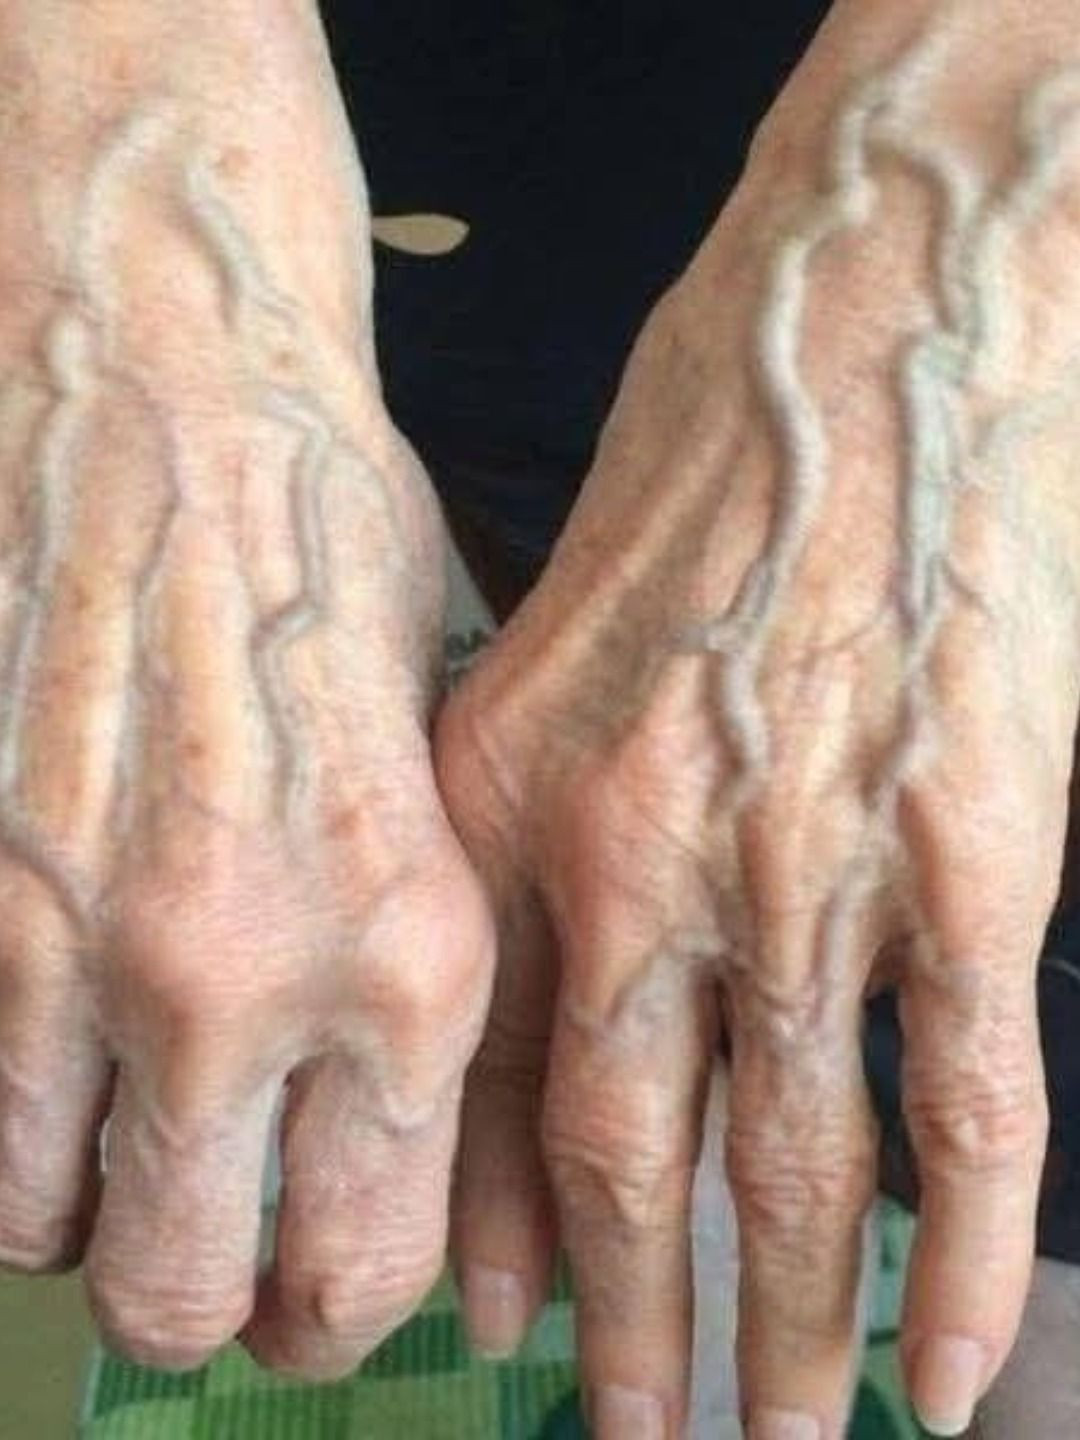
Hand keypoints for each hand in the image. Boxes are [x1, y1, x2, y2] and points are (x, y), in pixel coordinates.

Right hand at [0, 0, 490, 1377]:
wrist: (163, 390)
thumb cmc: (321, 554)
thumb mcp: (441, 770)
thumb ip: (416, 967)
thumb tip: (390, 1117)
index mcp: (412, 954)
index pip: (370, 1266)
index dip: (336, 1307)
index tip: (313, 1287)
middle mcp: (245, 979)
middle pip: (183, 1301)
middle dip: (198, 1297)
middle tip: (202, 1236)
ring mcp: (74, 947)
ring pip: (38, 1231)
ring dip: (78, 1205)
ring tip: (116, 1123)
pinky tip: (39, 1047)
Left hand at [438, 4, 1079, 1433]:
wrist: (863, 324)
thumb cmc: (700, 471)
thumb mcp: (546, 640)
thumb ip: (526, 830)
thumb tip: (524, 1006)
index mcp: (527, 806)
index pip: (487, 1073)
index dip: (501, 1233)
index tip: (513, 1345)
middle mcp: (651, 856)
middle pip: (631, 1162)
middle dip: (639, 1341)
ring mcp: (816, 862)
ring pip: (798, 1166)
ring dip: (787, 1335)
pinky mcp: (975, 848)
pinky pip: (968, 1098)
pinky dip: (960, 1249)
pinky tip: (943, 1363)